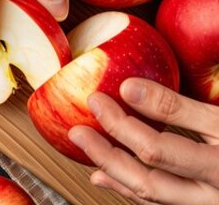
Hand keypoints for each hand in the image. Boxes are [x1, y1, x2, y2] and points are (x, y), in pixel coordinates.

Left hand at [69, 78, 218, 203]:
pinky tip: (104, 175)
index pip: (159, 151)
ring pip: (151, 198)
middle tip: (77, 129)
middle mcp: (214, 196)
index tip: (99, 98)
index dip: (123, 125)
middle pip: (148, 182)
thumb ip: (179, 107)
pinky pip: (160, 204)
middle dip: (107, 154)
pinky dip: (129, 189)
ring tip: (87, 148)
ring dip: (113, 173)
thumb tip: (127, 89)